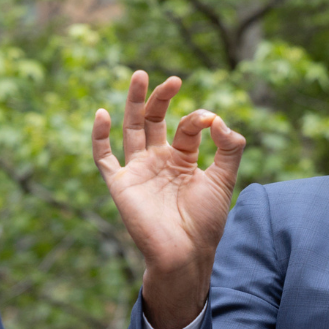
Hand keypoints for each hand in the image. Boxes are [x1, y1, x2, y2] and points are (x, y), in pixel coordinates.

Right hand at [93, 70, 245, 328]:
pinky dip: (99, 136)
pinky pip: (103, 157)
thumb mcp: (224, 180)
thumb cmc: (205, 222)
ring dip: (135, 103)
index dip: (198, 119)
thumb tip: (220, 120)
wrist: (185, 253)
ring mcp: (138, 171)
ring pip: (132, 129)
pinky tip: (102, 113)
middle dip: (161, 98)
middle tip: (173, 79)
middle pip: (155, 120)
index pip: (187, 128)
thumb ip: (229, 149)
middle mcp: (159, 161)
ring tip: (141, 76)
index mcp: (183, 160)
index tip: (211, 120)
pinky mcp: (120, 184)